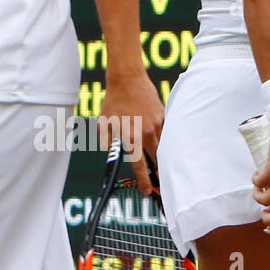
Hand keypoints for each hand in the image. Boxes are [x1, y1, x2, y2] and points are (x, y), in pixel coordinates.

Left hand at [97, 73, 163, 194]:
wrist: (127, 78)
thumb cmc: (113, 101)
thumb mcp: (104, 124)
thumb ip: (107, 143)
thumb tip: (112, 155)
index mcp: (131, 138)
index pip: (140, 166)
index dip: (144, 182)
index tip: (147, 191)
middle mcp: (147, 133)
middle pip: (157, 160)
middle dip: (158, 171)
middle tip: (158, 180)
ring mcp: (157, 124)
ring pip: (163, 145)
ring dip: (160, 152)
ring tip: (159, 156)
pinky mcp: (164, 115)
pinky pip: (165, 131)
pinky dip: (162, 135)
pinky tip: (155, 131)